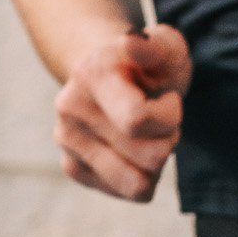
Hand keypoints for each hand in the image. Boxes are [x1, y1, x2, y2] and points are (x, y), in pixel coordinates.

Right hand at [55, 24, 190, 201]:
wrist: (110, 73)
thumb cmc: (148, 64)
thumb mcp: (166, 47)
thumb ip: (157, 45)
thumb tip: (132, 42)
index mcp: (91, 72)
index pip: (137, 121)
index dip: (170, 116)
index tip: (170, 99)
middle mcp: (70, 106)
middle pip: (148, 157)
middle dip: (170, 140)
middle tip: (162, 120)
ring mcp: (66, 139)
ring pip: (138, 184)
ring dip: (157, 163)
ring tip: (148, 136)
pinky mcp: (72, 167)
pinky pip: (128, 193)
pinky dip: (143, 175)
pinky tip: (134, 148)